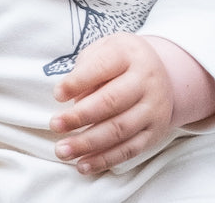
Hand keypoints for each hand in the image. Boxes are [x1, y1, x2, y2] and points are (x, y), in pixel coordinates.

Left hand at [50, 35, 174, 173]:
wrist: (159, 72)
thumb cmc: (120, 61)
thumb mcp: (103, 50)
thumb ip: (87, 69)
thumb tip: (72, 100)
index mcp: (129, 54)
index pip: (102, 67)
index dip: (78, 82)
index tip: (57, 94)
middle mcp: (145, 80)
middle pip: (111, 101)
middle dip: (80, 116)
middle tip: (55, 124)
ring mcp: (153, 108)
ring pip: (119, 130)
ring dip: (88, 143)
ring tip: (63, 150)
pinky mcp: (155, 132)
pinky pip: (129, 150)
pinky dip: (104, 160)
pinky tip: (83, 164)